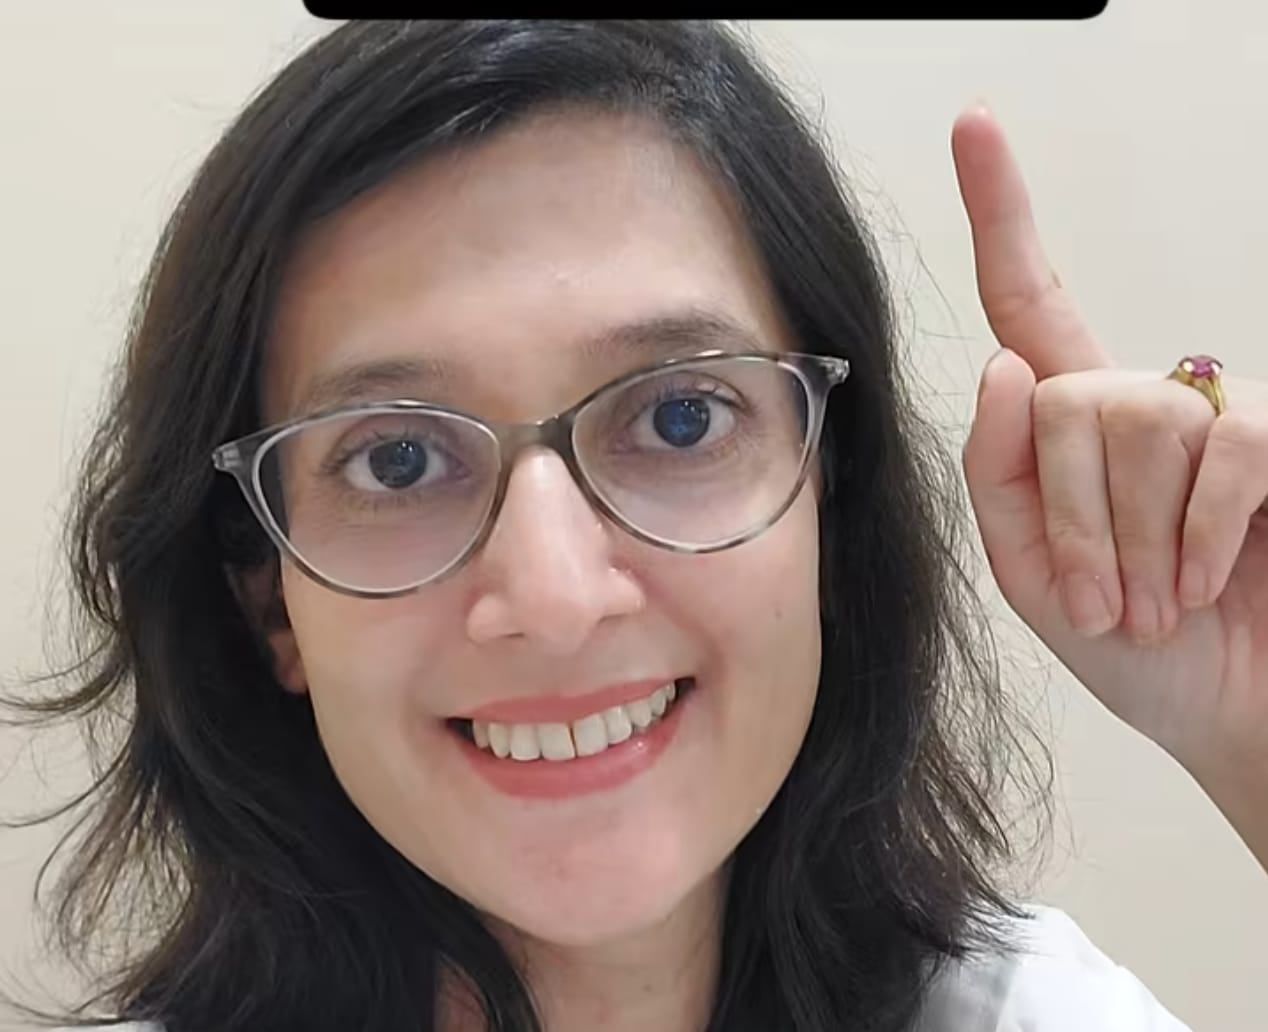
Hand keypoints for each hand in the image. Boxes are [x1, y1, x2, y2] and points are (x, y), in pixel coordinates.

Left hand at [952, 107, 1267, 853]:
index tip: (976, 124)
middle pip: (1065, 399)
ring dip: (1136, 540)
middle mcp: (1135, 396)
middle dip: (1077, 522)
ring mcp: (1210, 412)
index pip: (1027, 302)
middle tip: (1106, 598)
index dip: (1003, 213)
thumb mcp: (1028, 572)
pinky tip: (1204, 582)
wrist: (1224, 709)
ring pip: (1136, 423)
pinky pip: (1224, 450)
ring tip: (1156, 599)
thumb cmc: (1127, 643)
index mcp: (1064, 423)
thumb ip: (999, 473)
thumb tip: (1004, 364)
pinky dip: (1200, 535)